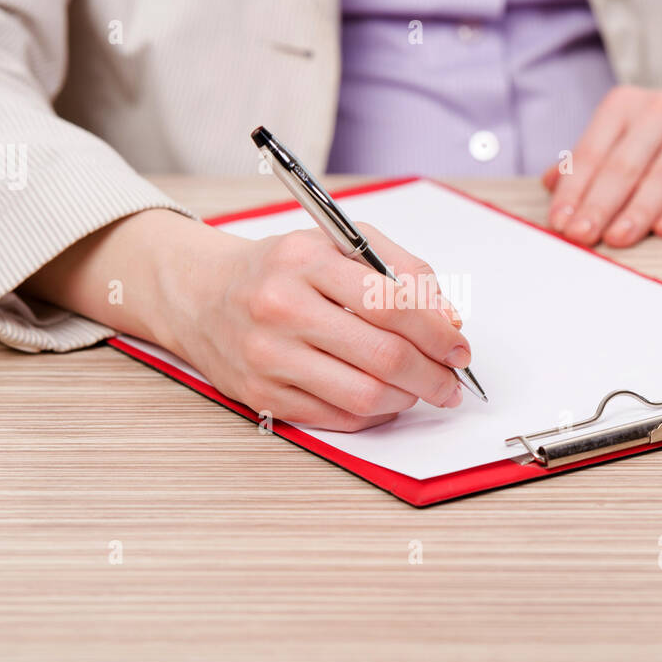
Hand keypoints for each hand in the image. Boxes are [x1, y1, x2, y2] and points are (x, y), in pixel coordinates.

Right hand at [24, 210, 470, 431]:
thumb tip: (449, 319)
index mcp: (305, 260)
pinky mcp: (261, 395)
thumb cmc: (281, 270)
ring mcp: (267, 356)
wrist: (203, 296)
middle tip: (450, 381)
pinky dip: (373, 415)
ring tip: (418, 389)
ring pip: (363, 395)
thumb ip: (401, 270)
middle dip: (432, 375)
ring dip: (406, 399)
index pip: (391, 302)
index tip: (459, 347)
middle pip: (383, 355)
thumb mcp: (339, 244)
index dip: (438, 332)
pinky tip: (383, 400)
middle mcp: (280, 308)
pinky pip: (336, 417)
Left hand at [542, 83, 661, 246]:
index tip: (559, 224)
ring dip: (637, 210)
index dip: (573, 190)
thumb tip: (548, 184)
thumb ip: (592, 159)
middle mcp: (661, 110)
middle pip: (623, 165)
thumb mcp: (630, 137)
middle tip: (580, 236)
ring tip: (616, 239)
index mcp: (626, 106)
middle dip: (598, 204)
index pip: (592, 152)